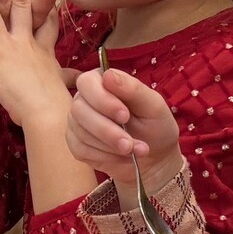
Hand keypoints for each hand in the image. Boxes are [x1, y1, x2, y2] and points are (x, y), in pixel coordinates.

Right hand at [68, 65, 187, 203]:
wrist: (154, 158)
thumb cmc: (156, 127)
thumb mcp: (153, 106)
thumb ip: (133, 88)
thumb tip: (108, 75)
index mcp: (103, 82)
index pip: (87, 82)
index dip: (103, 100)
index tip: (124, 116)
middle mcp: (85, 99)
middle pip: (79, 109)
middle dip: (106, 130)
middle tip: (129, 143)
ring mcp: (77, 122)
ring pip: (80, 132)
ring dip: (109, 146)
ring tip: (132, 151)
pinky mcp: (76, 144)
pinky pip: (80, 150)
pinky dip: (104, 156)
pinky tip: (121, 157)